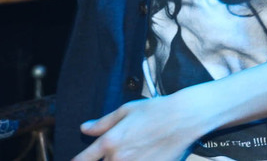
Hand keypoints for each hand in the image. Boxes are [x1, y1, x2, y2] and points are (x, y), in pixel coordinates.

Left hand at [74, 89, 211, 160]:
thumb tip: (84, 128)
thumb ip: (102, 123)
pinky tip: (139, 158)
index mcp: (109, 142)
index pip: (83, 160)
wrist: (183, 118)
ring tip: (125, 156)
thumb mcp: (126, 111)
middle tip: (111, 154)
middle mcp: (118, 159)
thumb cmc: (155, 110)